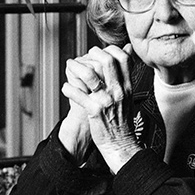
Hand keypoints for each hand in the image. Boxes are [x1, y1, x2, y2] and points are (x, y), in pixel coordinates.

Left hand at [60, 44, 140, 172]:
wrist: (120, 144)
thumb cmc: (121, 122)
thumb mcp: (128, 96)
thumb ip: (126, 76)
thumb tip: (127, 52)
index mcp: (127, 87)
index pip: (124, 59)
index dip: (111, 50)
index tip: (101, 51)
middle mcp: (118, 91)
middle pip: (108, 62)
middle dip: (93, 54)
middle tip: (85, 55)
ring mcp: (107, 101)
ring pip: (90, 75)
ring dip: (76, 67)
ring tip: (71, 65)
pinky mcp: (95, 111)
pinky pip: (79, 95)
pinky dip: (69, 89)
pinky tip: (66, 88)